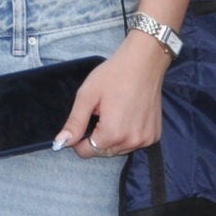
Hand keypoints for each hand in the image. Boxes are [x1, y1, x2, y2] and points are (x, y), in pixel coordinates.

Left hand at [55, 31, 170, 157]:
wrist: (144, 63)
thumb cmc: (113, 75)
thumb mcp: (87, 96)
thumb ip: (74, 123)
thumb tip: (60, 144)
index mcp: (113, 133)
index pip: (87, 152)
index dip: (78, 141)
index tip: (81, 123)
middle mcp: (132, 141)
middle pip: (103, 151)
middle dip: (95, 138)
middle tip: (97, 114)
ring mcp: (146, 139)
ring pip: (118, 149)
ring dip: (111, 139)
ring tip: (112, 114)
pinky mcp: (154, 135)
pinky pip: (134, 143)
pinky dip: (126, 136)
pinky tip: (126, 117)